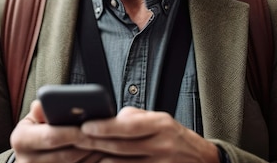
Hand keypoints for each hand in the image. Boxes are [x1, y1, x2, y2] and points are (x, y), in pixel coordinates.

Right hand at [10, 100, 105, 162]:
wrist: (31, 156)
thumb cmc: (38, 130)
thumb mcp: (35, 117)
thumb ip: (41, 111)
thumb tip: (41, 104)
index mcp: (21, 139)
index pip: (51, 137)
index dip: (72, 132)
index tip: (89, 127)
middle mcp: (26, 161)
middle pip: (66, 155)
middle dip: (87, 144)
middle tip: (106, 136)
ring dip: (93, 156)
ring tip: (108, 144)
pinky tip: (101, 156)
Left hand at [76, 106, 219, 162]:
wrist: (202, 160)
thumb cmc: (174, 136)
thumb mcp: (159, 119)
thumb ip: (133, 118)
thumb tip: (106, 119)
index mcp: (161, 125)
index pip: (128, 126)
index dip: (105, 127)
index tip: (84, 126)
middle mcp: (162, 146)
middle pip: (120, 147)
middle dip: (94, 144)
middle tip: (73, 140)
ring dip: (98, 161)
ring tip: (79, 155)